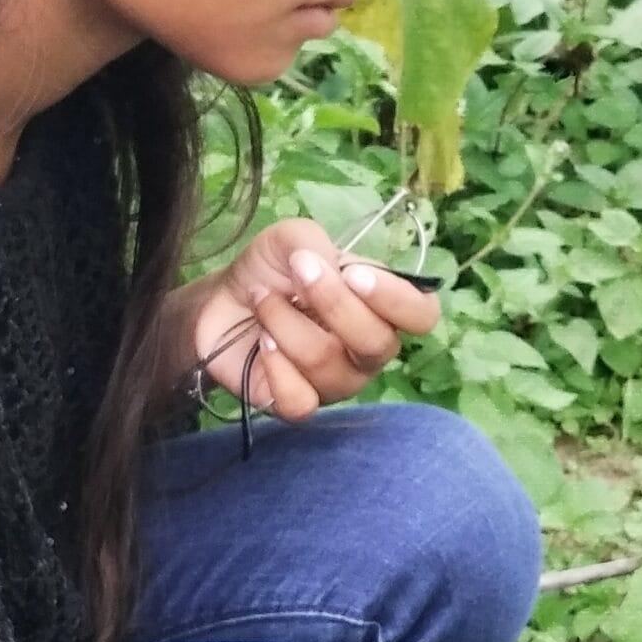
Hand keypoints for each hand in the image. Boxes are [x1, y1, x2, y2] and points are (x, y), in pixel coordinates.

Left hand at [190, 217, 442, 421]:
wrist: (219, 301)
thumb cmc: (269, 270)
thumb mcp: (289, 238)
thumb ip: (315, 243)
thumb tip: (331, 268)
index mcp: (380, 306)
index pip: (422, 315)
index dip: (396, 299)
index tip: (353, 274)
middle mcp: (367, 349)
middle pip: (379, 344)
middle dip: (333, 304)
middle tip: (296, 273)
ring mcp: (337, 381)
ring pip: (330, 365)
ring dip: (287, 323)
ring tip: (262, 300)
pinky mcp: (299, 403)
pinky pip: (301, 400)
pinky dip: (275, 366)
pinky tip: (262, 343)